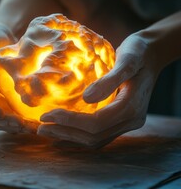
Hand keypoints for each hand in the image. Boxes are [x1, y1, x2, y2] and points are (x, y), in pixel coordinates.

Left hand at [38, 33, 159, 146]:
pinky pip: (98, 133)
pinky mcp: (120, 118)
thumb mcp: (126, 61)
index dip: (70, 121)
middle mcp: (130, 120)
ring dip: (70, 136)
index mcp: (131, 108)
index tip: (48, 115)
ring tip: (47, 131)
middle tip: (41, 128)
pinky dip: (79, 135)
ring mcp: (126, 121)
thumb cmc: (138, 53)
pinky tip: (64, 132)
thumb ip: (109, 81)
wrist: (150, 53)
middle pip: (94, 136)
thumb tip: (86, 99)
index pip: (96, 123)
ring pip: (95, 139)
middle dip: (66, 132)